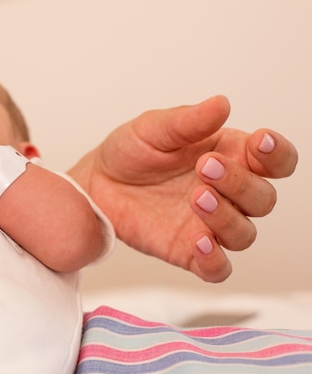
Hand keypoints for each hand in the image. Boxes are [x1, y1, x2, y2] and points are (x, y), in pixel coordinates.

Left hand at [68, 95, 297, 281]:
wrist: (97, 181)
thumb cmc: (132, 151)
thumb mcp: (154, 128)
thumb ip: (188, 121)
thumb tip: (222, 104)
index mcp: (231, 157)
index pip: (276, 162)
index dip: (277, 155)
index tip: (259, 142)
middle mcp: (228, 194)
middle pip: (263, 199)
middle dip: (240, 183)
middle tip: (205, 166)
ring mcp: (210, 225)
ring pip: (244, 234)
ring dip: (227, 218)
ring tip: (197, 197)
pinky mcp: (189, 251)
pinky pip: (217, 269)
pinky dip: (215, 260)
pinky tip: (199, 242)